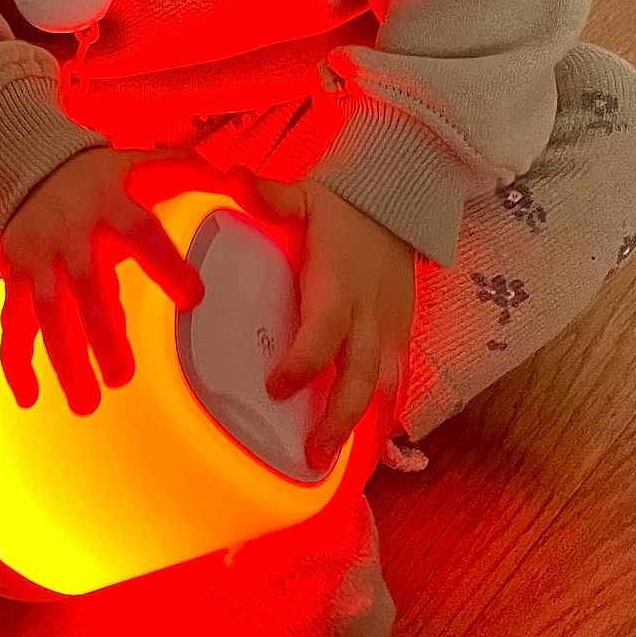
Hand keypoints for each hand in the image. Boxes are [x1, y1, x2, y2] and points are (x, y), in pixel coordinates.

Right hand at [0, 147, 241, 414]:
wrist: (31, 168)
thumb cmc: (102, 179)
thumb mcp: (143, 166)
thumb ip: (189, 173)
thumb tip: (239, 180)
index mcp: (111, 205)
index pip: (141, 233)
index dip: (166, 263)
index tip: (194, 298)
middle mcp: (72, 232)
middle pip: (86, 284)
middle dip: (102, 333)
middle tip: (123, 377)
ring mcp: (40, 257)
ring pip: (47, 312)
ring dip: (64, 360)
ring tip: (86, 404)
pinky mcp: (15, 276)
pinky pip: (12, 322)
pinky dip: (15, 361)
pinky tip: (30, 397)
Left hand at [251, 177, 415, 472]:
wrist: (399, 200)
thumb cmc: (339, 205)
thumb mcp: (302, 196)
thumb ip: (268, 197)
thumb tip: (231, 178)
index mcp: (338, 286)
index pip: (322, 335)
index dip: (301, 365)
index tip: (274, 388)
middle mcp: (368, 314)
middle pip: (359, 378)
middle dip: (337, 421)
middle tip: (312, 456)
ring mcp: (391, 327)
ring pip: (382, 386)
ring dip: (358, 424)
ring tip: (330, 458)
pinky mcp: (404, 332)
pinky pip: (396, 378)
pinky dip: (380, 409)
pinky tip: (360, 438)